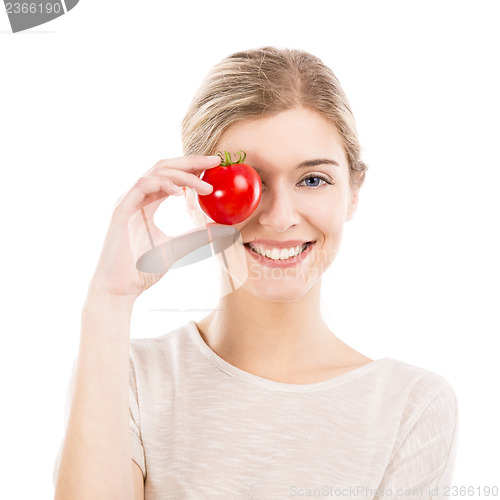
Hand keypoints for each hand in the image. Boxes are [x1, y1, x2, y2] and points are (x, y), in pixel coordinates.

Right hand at [86, 155, 220, 301]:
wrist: (120, 288)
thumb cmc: (143, 270)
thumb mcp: (179, 248)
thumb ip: (197, 236)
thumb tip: (223, 229)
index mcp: (148, 203)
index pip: (172, 177)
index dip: (193, 168)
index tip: (215, 166)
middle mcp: (137, 197)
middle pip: (165, 167)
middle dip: (191, 161)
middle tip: (215, 161)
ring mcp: (128, 201)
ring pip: (156, 172)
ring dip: (183, 175)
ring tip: (204, 186)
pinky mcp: (121, 209)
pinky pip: (142, 186)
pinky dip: (162, 184)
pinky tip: (180, 192)